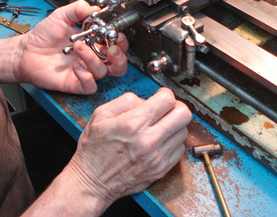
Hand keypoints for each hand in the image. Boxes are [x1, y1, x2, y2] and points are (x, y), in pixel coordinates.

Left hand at [18, 0, 128, 93]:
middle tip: (111, 47)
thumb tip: (93, 8)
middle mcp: (92, 57)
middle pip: (118, 63)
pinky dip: (87, 77)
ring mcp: (85, 71)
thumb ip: (77, 10)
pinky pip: (90, 86)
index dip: (120, 40)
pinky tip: (77, 67)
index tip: (116, 33)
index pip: (116, 44)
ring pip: (103, 72)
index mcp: (94, 42)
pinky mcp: (76, 83)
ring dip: (93, 59)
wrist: (26, 51)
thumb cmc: (44, 36)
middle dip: (119, 56)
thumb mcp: (61, 16)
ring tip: (79, 47)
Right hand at [66, 88, 191, 204]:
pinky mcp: (161, 170)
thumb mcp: (100, 115)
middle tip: (166, 110)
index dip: (165, 94)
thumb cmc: (94, 148)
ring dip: (174, 126)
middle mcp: (148, 140)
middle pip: (184, 115)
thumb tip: (146, 100)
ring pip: (184, 132)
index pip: (167, 100)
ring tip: (159, 128)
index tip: (160, 97)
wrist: (92, 182)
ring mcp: (157, 157)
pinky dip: (172, 142)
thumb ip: (125, 101)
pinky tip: (159, 142)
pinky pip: (180, 149)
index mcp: (133, 123)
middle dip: (176, 107)